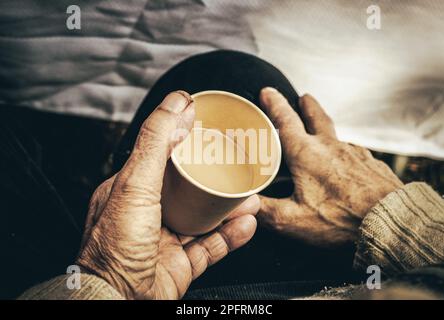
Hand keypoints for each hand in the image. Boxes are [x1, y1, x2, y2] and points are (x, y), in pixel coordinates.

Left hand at [77, 91, 258, 298]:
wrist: (118, 301)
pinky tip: (246, 224)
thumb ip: (156, 142)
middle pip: (189, 191)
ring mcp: (165, 241)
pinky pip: (212, 246)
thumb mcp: (134, 182)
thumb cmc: (115, 246)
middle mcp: (148, 215)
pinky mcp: (181, 265)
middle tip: (238, 168)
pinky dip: (231, 235)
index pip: (161, 161)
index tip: (210, 133)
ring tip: (250, 197)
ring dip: (230, 208)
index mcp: (130, 192)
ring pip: (204, 218)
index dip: (186, 146)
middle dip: (216, 180)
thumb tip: (176, 104)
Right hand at [258, 88, 402, 246]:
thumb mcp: (292, 219)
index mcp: (306, 154)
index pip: (286, 120)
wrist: (389, 220)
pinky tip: (345, 166)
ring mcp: (355, 154)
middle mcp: (331, 147)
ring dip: (326, 130)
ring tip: (321, 134)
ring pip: (336, 135)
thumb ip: (264, 211)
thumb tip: (245, 204)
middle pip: (316, 117)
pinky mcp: (372, 165)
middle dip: (306, 105)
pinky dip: (345, 153)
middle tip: (302, 97)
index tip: (267, 91)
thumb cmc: (340, 218)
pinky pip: (354, 154)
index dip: (275, 104)